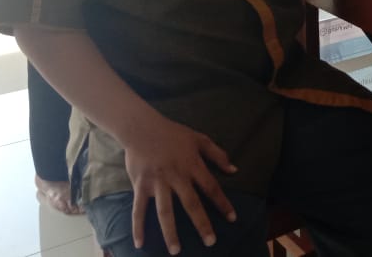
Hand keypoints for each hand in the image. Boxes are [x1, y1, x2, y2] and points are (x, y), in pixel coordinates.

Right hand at [123, 115, 237, 253]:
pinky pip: (139, 209)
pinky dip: (138, 226)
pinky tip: (139, 243)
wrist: (142, 127)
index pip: (211, 187)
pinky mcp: (141, 185)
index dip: (222, 203)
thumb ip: (217, 154)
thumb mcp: (199, 139)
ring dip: (170, 232)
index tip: (232, 218)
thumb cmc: (173, 133)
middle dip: (201, 224)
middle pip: (191, 204)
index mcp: (192, 165)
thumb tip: (234, 169)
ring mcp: (157, 182)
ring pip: (165, 211)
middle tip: (210, 242)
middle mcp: (176, 176)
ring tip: (175, 251)